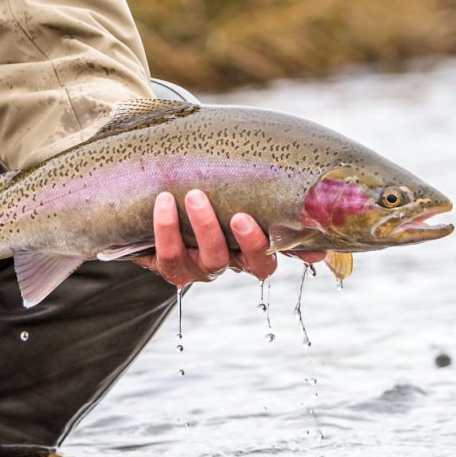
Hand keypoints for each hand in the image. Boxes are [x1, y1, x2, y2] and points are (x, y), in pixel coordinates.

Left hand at [132, 189, 325, 288]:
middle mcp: (230, 261)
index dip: (291, 249)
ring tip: (194, 195)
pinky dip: (166, 228)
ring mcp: (199, 267)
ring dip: (205, 228)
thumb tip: (307, 193)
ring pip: (210, 260)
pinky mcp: (168, 265)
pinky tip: (163, 201)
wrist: (148, 202)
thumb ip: (263, 192)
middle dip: (249, 241)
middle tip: (240, 215)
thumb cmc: (202, 190)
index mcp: (250, 246)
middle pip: (252, 264)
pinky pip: (169, 255)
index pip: (279, 253)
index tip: (293, 228)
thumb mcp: (230, 189)